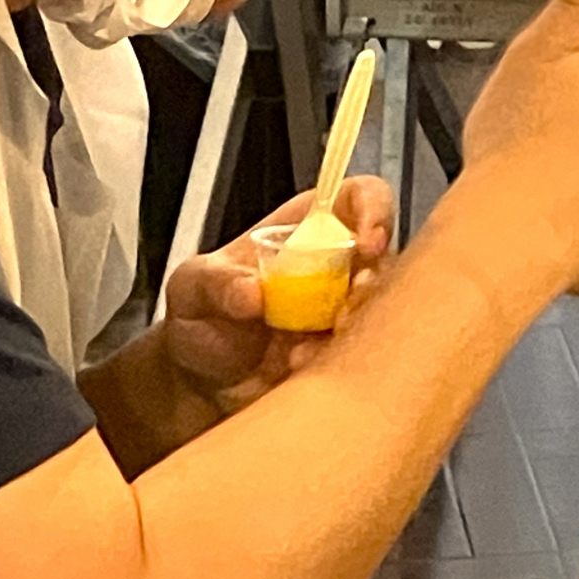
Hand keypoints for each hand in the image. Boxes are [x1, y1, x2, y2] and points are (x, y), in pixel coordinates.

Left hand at [160, 177, 394, 414]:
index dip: (375, 212)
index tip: (368, 243)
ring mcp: (345, 312)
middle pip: (386, 258)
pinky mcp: (344, 354)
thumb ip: (217, 282)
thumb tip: (253, 293)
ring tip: (301, 352)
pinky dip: (336, 364)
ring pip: (380, 311)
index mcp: (310, 228)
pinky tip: (297, 369)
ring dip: (353, 330)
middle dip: (372, 284)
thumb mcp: (192, 287)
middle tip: (342, 313)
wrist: (199, 381)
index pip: (363, 198)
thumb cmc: (202, 315)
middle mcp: (340, 265)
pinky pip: (362, 355)